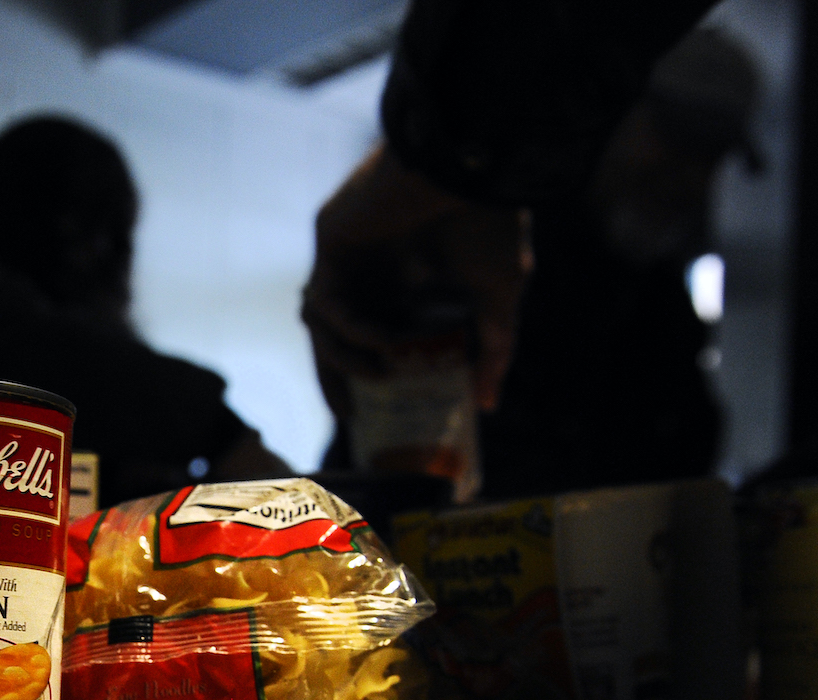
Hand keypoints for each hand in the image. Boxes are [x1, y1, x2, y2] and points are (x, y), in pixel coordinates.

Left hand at [301, 145, 530, 414]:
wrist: (472, 167)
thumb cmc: (490, 222)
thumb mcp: (498, 297)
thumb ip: (492, 350)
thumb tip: (488, 403)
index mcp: (402, 279)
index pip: (370, 333)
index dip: (367, 371)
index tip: (382, 406)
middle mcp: (369, 269)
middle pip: (332, 335)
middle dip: (336, 377)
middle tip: (351, 414)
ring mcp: (346, 256)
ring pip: (320, 322)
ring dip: (343, 357)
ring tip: (381, 372)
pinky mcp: (330, 243)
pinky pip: (323, 301)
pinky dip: (349, 327)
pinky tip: (383, 337)